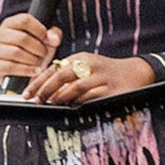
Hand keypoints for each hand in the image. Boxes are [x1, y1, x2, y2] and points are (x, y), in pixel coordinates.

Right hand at [0, 12, 59, 87]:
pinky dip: (26, 70)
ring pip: (15, 52)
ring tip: (39, 63)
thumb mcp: (45, 41)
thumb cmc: (33, 53)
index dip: (40, 30)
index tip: (48, 40)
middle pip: (22, 38)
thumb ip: (53, 35)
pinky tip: (35, 71)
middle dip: (38, 48)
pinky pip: (10, 66)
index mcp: (10, 23)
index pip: (24, 20)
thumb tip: (54, 39)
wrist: (20, 75)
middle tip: (44, 55)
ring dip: (32, 60)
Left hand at [25, 52, 155, 104]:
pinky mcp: (113, 90)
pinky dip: (80, 102)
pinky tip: (72, 106)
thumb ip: (66, 75)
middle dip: (46, 89)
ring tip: (52, 103)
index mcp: (82, 58)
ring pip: (77, 87)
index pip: (54, 69)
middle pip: (63, 76)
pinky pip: (93, 97)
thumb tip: (42, 88)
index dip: (38, 82)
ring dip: (62, 97)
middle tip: (37, 100)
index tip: (28, 93)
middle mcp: (91, 65)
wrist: (136, 73)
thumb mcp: (86, 67)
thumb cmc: (105, 72)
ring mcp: (103, 78)